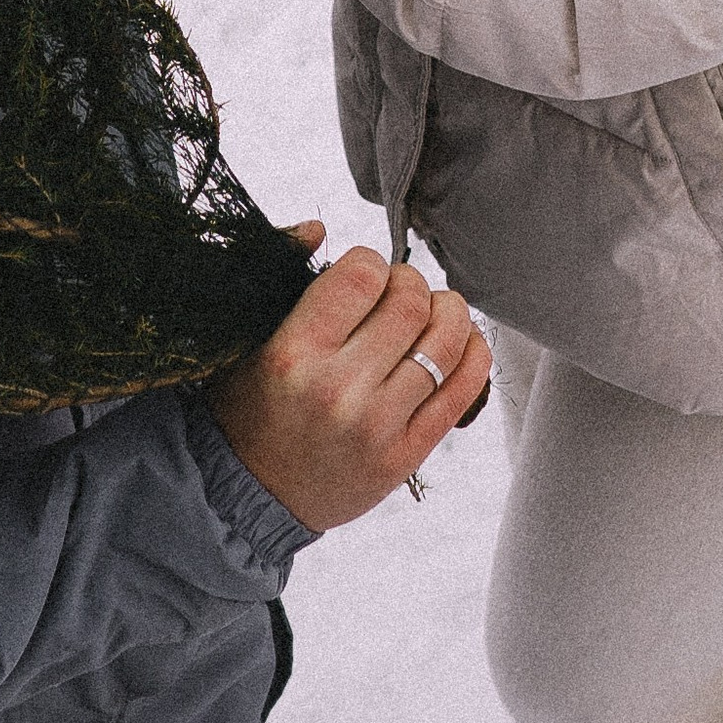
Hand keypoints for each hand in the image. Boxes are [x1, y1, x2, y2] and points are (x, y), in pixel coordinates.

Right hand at [206, 246, 491, 531]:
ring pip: (446, 342)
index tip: (365, 275)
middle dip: (412, 284)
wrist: (248, 496)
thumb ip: (283, 278)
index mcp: (293, 352)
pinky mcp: (405, 456)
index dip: (371, 262)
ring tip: (433, 313)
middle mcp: (338, 389)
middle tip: (399, 293)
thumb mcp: (248, 340)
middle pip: (410, 302)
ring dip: (449, 312)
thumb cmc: (248, 409)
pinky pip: (463, 391)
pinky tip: (461, 343)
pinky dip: (474, 355)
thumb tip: (319, 227)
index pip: (362, 274)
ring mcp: (377, 426)